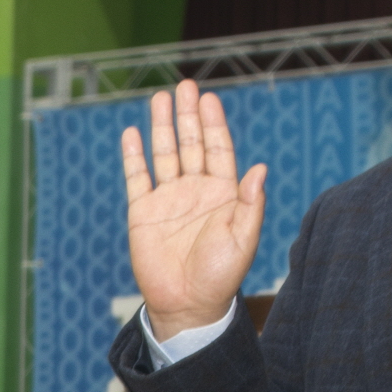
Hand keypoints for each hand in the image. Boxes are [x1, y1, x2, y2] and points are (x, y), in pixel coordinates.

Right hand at [120, 80, 268, 339]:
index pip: (218, 149)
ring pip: (164, 154)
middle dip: (188, 115)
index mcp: (223, 194)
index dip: (214, 124)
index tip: (210, 99)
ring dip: (163, 126)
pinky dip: (133, 156)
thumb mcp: (243, 239)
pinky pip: (137, 178)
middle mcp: (196, 190)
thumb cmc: (220, 276)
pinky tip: (132, 133)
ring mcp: (168, 199)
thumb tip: (259, 167)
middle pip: (191, 143)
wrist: (187, 305)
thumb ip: (251, 203)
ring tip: (160, 98)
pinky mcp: (143, 212)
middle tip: (186, 86)